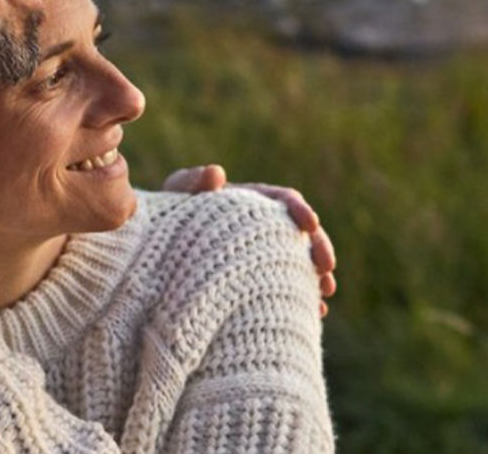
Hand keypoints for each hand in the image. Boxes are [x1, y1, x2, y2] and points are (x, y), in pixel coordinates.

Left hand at [160, 165, 336, 316]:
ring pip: (299, 263)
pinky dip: (302, 298)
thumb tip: (217, 173)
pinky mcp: (260, 280)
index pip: (285, 201)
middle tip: (327, 268)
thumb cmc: (169, 215)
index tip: (310, 223)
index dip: (301, 210)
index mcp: (252, 202)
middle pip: (301, 235)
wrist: (160, 248)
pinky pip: (287, 287)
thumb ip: (192, 182)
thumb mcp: (177, 195)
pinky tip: (313, 314)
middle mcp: (264, 228)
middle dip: (319, 248)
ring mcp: (265, 255)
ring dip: (316, 276)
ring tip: (325, 293)